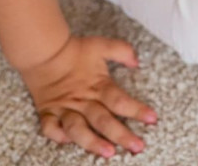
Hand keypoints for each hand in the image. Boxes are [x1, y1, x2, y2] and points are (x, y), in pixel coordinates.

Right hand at [20, 35, 156, 158]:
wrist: (45, 50)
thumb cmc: (76, 50)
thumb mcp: (102, 45)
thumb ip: (122, 51)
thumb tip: (137, 61)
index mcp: (98, 85)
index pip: (120, 100)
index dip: (137, 110)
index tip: (152, 119)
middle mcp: (83, 100)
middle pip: (104, 120)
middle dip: (122, 135)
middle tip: (138, 147)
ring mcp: (64, 107)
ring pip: (78, 129)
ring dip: (93, 142)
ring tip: (109, 153)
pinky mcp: (48, 112)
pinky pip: (50, 128)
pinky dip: (58, 137)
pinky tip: (68, 143)